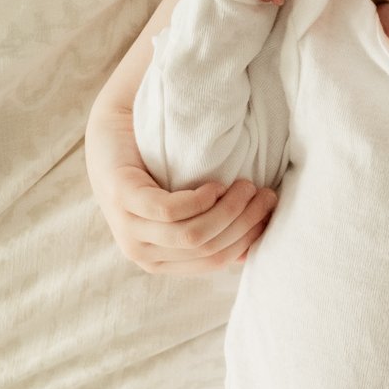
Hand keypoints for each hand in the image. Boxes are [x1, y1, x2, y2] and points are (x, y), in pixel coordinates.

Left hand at [86, 103, 276, 272]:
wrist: (117, 127)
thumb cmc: (158, 168)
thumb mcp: (187, 208)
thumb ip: (214, 230)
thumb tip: (250, 251)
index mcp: (160, 260)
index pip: (214, 261)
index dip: (247, 239)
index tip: (270, 212)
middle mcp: (141, 251)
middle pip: (207, 248)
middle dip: (244, 223)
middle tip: (265, 195)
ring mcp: (126, 226)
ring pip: (191, 234)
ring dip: (228, 211)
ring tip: (246, 186)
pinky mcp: (121, 197)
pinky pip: (169, 212)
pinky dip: (199, 200)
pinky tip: (214, 185)